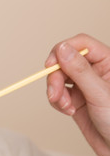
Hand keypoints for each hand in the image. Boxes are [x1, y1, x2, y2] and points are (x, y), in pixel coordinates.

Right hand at [46, 33, 109, 155]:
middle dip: (56, 78)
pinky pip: (58, 94)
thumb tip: (62, 49)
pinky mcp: (76, 99)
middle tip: (54, 94)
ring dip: (56, 92)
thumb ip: (80, 70)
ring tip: (65, 107)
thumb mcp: (99, 93)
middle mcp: (94, 71)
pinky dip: (58, 103)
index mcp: (107, 62)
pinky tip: (68, 111)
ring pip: (59, 78)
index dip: (63, 51)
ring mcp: (84, 85)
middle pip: (64, 62)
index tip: (51, 64)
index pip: (80, 44)